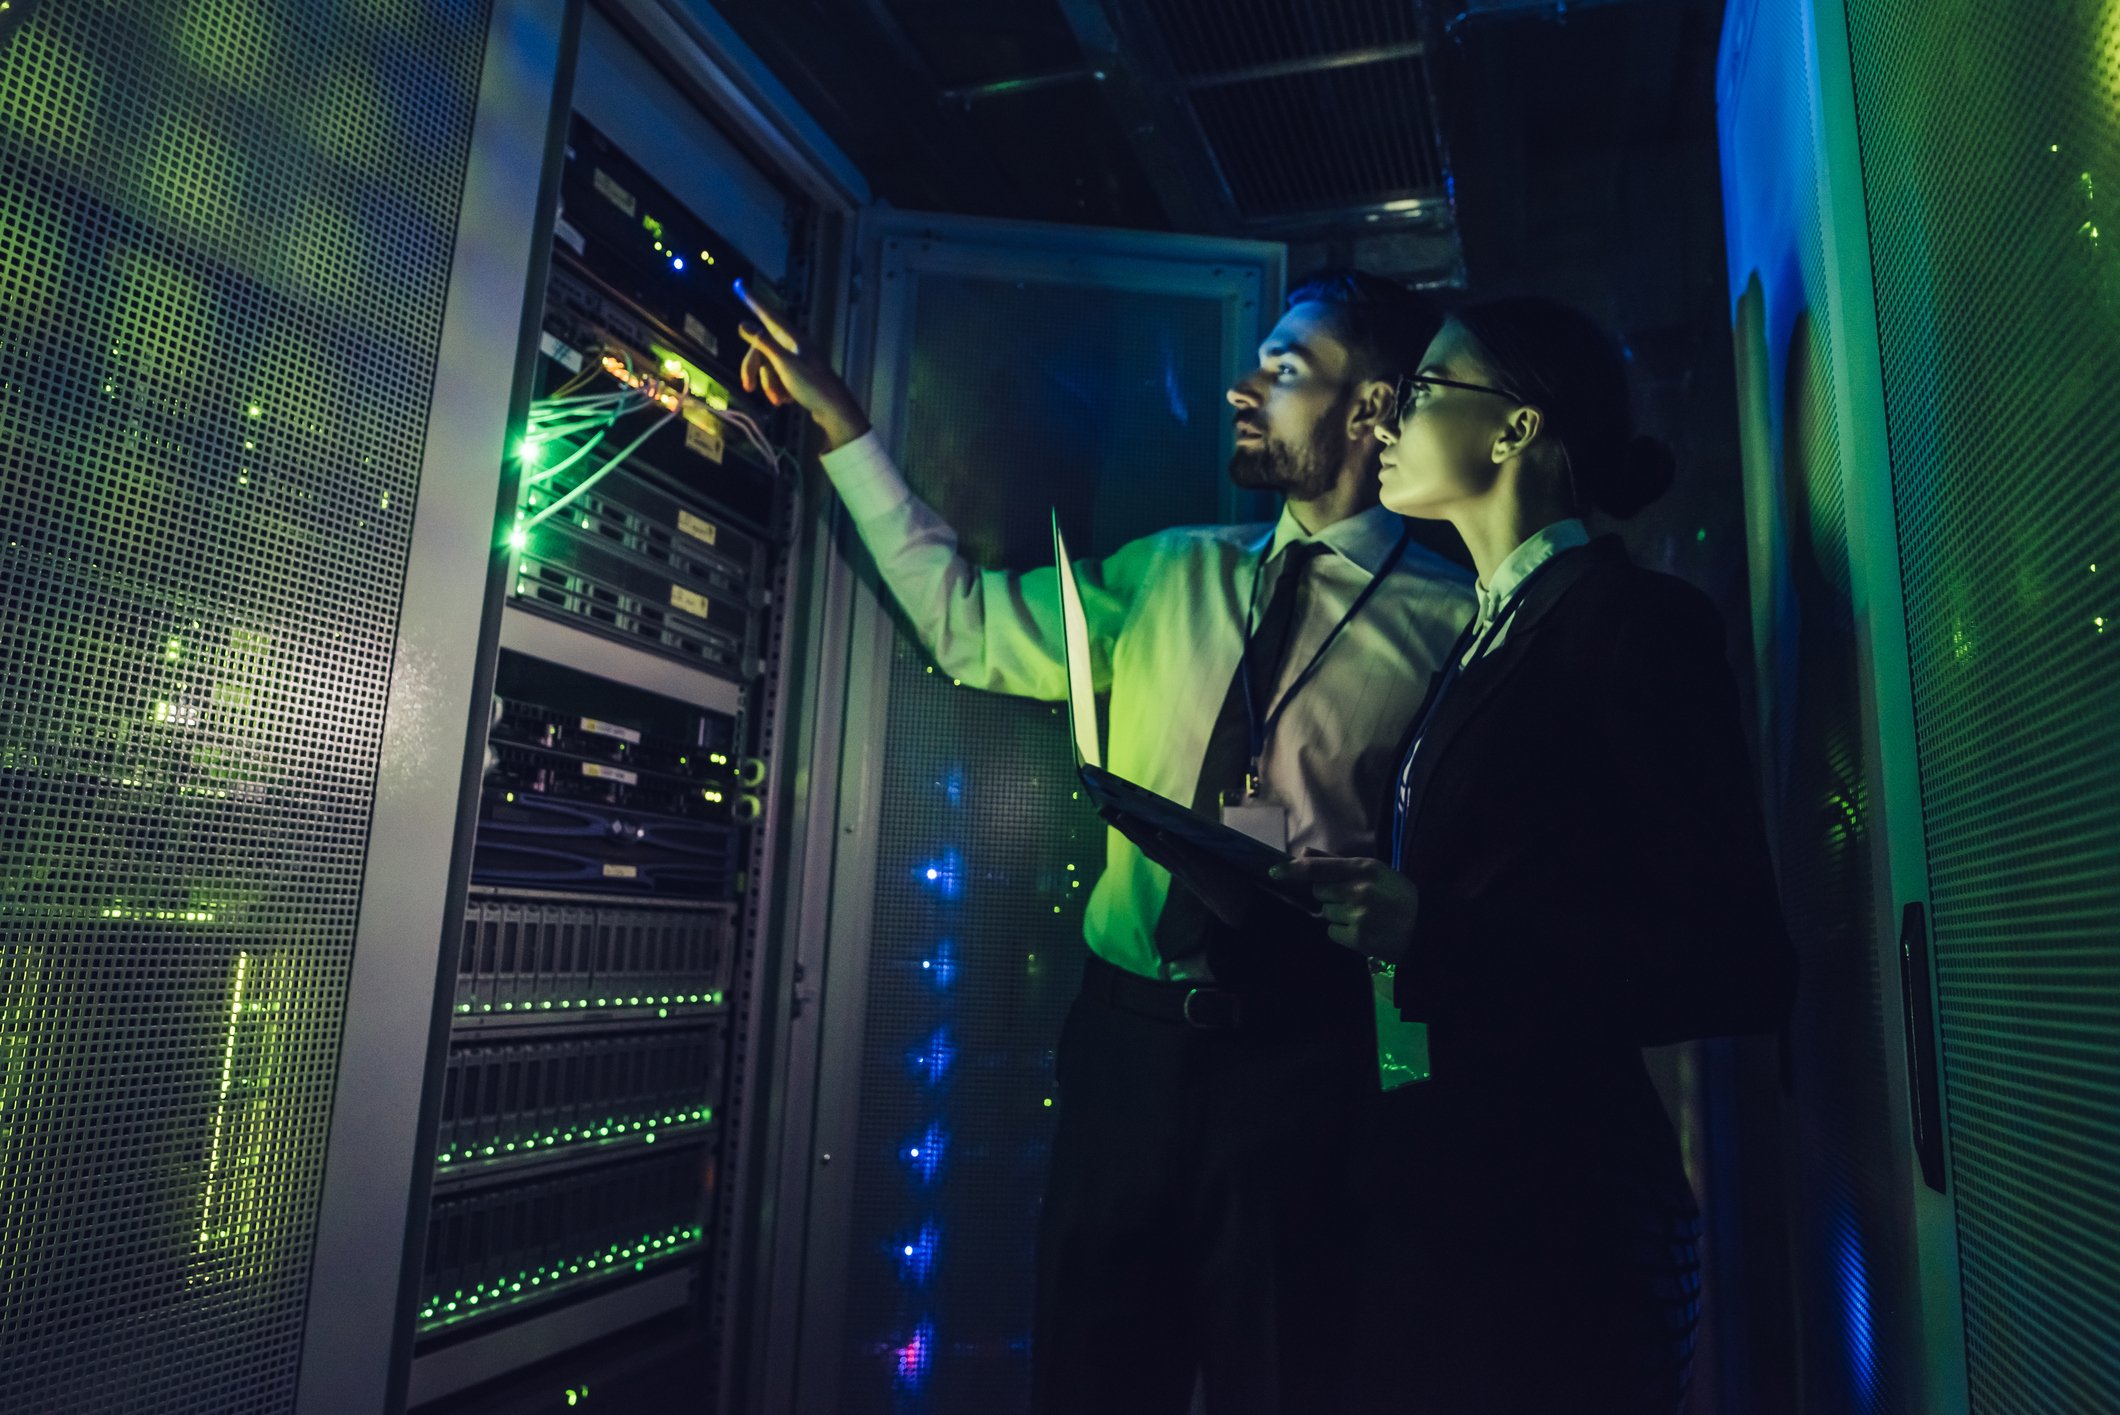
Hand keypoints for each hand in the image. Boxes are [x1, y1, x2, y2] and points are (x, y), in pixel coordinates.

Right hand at [734, 279, 871, 449]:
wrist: (835, 411)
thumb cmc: (812, 386)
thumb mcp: (784, 364)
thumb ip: (764, 342)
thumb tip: (743, 323)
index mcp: (793, 338)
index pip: (767, 314)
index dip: (752, 301)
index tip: (739, 285)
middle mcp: (795, 344)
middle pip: (762, 347)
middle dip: (754, 368)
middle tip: (747, 387)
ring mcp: (797, 359)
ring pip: (769, 365)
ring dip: (769, 384)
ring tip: (779, 401)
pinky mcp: (799, 374)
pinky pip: (779, 376)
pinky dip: (779, 388)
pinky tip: (787, 400)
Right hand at [1108, 812, 1254, 928]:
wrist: (1243, 909)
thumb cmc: (1225, 883)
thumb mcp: (1202, 865)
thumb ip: (1187, 851)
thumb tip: (1171, 827)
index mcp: (1175, 864)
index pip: (1147, 844)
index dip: (1128, 829)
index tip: (1109, 813)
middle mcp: (1176, 866)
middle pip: (1145, 843)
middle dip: (1123, 826)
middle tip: (1103, 808)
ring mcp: (1187, 868)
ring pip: (1159, 848)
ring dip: (1140, 832)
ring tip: (1121, 814)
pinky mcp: (1204, 869)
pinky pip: (1185, 855)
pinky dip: (1172, 845)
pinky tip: (1160, 832)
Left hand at [1270, 855, 1417, 961]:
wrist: (1423, 929)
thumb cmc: (1397, 895)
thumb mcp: (1375, 871)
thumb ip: (1337, 862)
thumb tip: (1303, 853)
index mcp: (1365, 868)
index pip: (1319, 867)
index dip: (1293, 869)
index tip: (1274, 872)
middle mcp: (1359, 890)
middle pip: (1319, 891)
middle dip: (1329, 894)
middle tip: (1353, 898)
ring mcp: (1358, 915)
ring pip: (1325, 912)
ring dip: (1337, 913)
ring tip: (1362, 914)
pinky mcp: (1357, 937)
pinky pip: (1331, 931)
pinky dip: (1342, 931)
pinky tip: (1362, 929)